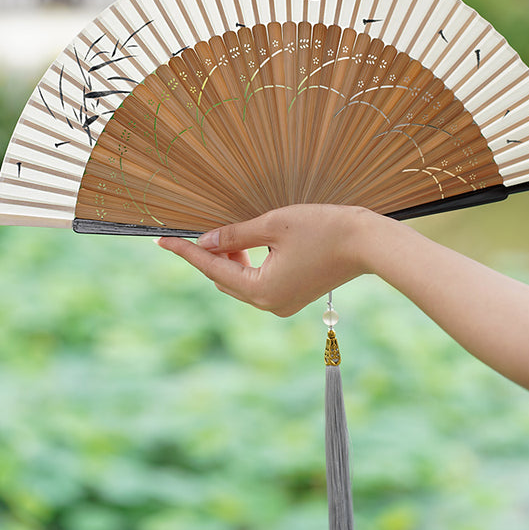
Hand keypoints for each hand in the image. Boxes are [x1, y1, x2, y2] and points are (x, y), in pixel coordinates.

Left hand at [156, 204, 375, 316]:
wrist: (367, 244)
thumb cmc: (322, 229)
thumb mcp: (272, 225)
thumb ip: (234, 235)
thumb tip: (205, 241)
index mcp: (261, 290)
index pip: (212, 269)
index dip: (186, 252)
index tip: (162, 240)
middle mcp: (268, 304)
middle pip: (223, 280)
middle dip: (208, 256)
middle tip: (196, 229)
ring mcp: (281, 304)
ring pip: (239, 283)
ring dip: (227, 261)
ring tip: (226, 234)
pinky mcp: (292, 297)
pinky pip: (256, 284)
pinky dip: (245, 266)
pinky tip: (245, 245)